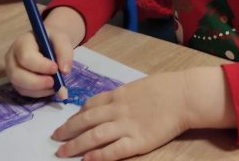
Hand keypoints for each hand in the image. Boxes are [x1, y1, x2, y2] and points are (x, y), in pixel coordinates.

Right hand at [5, 7, 84, 97]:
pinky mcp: (17, 82)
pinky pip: (25, 92)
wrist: (48, 42)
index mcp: (22, 43)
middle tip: (53, 82)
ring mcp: (12, 71)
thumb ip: (64, 52)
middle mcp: (12, 58)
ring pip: (20, 87)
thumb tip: (64, 71)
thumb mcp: (61, 38)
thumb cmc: (52, 40)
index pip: (26, 57)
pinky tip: (50, 88)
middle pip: (17, 75)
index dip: (40, 66)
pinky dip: (39, 93)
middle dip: (37, 82)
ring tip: (55, 85)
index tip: (55, 68)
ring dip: (40, 89)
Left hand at [52, 72, 189, 159]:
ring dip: (75, 145)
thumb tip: (110, 102)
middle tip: (54, 137)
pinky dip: (98, 156)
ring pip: (94, 136)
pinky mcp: (137, 142)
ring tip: (62, 152)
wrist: (184, 96)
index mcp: (118, 95)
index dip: (76, 114)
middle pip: (85, 121)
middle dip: (67, 130)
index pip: (90, 105)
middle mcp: (117, 110)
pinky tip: (86, 160)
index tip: (67, 121)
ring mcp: (126, 126)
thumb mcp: (138, 86)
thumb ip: (123, 95)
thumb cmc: (165, 88)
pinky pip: (113, 150)